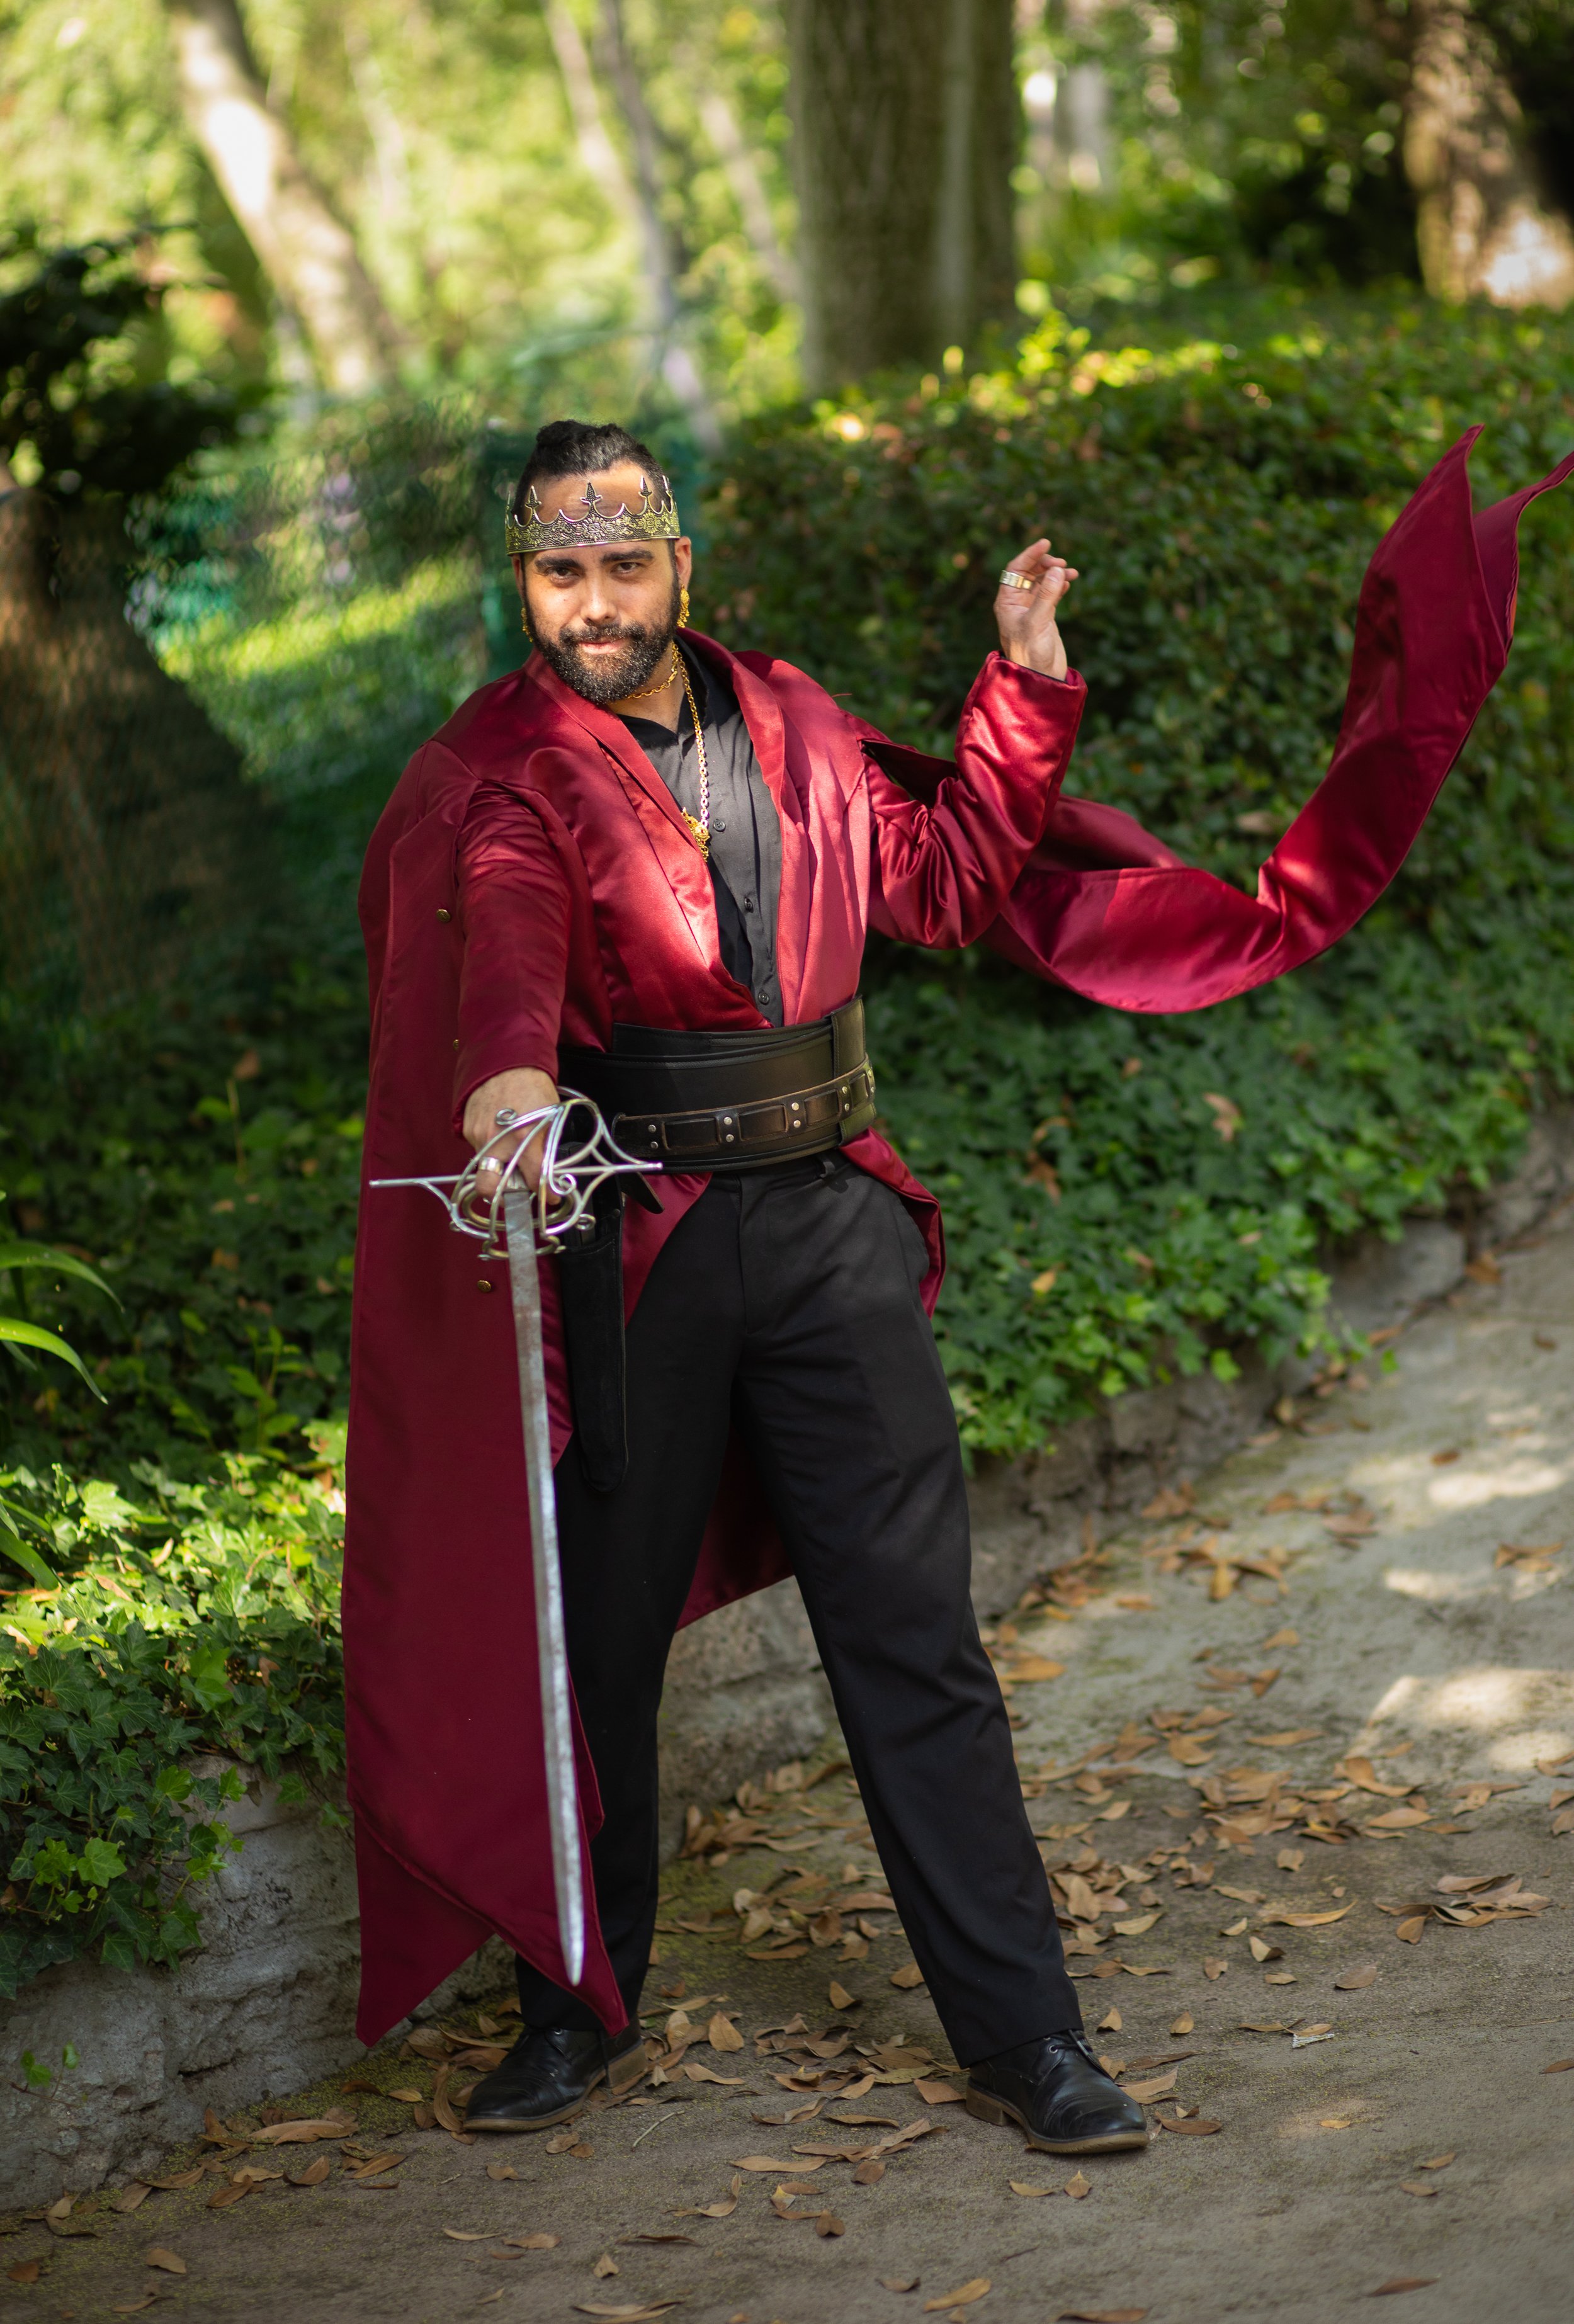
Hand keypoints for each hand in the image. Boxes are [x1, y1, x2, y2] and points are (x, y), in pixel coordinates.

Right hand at [463, 1067, 559, 1192]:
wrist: (505, 1060)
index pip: (534, 1181)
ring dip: (499, 1166)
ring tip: (511, 1151)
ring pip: (485, 1167)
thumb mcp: (550, 1118)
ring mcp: (478, 1136)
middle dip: (503, 1196)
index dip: (546, 1194)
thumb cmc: (532, 1086)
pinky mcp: (467, 1129)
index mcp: (525, 1139)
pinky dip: (491, 1147)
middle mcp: (498, 1142)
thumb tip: (547, 1171)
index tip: (550, 1197)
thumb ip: (545, 1148)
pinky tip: (500, 1132)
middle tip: (516, 1189)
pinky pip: (478, 1148)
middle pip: (489, 1189)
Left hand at [994, 538, 1078, 679]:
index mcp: (1007, 602)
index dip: (1030, 554)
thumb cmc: (1032, 653)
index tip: (1046, 542)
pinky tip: (1069, 582)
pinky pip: (1050, 592)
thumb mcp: (1038, 622)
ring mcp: (1031, 609)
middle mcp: (1016, 603)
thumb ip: (1047, 595)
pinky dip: (1060, 585)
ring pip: (1042, 581)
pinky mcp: (1044, 616)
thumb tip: (1058, 570)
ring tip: (1072, 573)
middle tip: (1062, 564)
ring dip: (1056, 574)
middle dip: (1045, 564)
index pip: (1015, 569)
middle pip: (1029, 572)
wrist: (1041, 678)